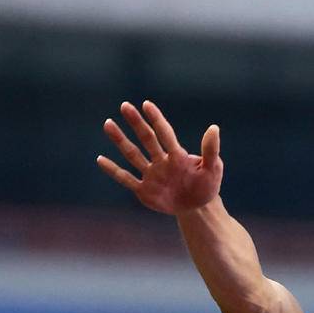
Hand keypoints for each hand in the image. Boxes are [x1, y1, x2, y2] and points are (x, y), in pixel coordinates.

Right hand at [97, 101, 223, 215]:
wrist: (197, 208)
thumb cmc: (206, 186)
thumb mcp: (212, 169)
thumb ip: (211, 150)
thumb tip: (214, 128)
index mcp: (177, 156)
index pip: (165, 134)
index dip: (156, 119)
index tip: (146, 105)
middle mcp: (161, 162)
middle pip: (146, 139)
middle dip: (136, 123)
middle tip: (125, 106)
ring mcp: (151, 175)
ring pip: (133, 155)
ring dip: (120, 141)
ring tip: (108, 123)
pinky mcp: (144, 191)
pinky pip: (126, 179)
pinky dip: (113, 170)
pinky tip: (100, 159)